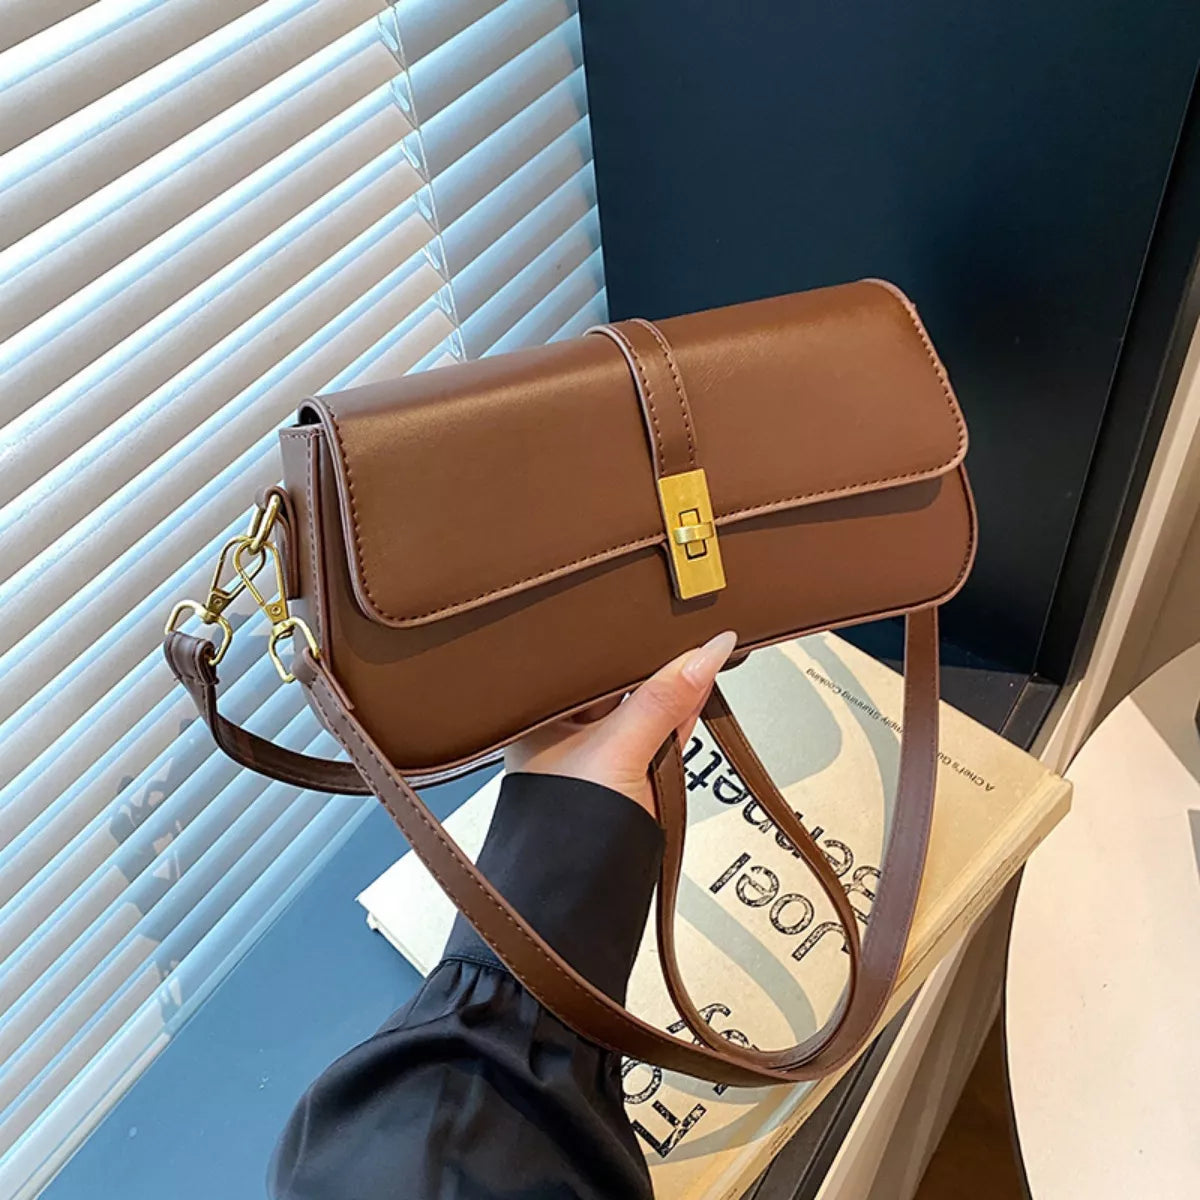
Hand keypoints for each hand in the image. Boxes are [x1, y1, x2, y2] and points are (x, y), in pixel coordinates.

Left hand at [504, 631, 738, 817]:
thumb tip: (707, 653)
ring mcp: (601, 751)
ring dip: (672, 683)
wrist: (583, 899)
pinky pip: (661, 730)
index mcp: (540, 716)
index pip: (587, 663)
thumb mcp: (619, 750)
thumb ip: (664, 700)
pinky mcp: (632, 771)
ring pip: (645, 704)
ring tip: (699, 642)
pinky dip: (681, 711)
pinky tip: (700, 680)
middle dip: (655, 659)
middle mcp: (566, 729)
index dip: (622, 639)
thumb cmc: (566, 830)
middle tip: (688, 621)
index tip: (658, 611)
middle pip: (620, 680)